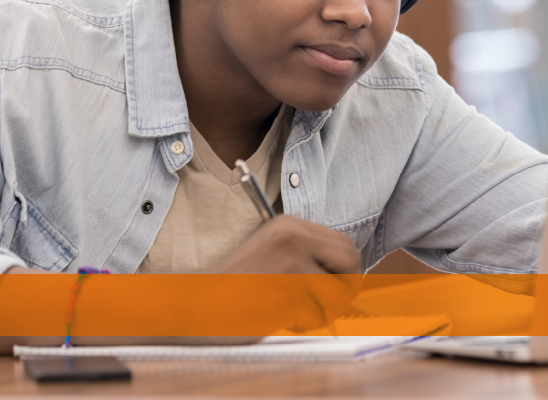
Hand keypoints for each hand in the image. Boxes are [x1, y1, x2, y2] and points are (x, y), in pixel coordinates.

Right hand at [209, 215, 361, 331]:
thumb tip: (349, 274)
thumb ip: (307, 256)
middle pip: (351, 262)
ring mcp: (293, 263)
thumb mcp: (272, 253)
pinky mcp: (289, 291)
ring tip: (292, 311)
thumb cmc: (233, 287)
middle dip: (344, 288)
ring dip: (322, 310)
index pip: (344, 244)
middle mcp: (295, 237)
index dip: (343, 269)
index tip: (330, 286)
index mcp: (290, 225)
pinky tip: (280, 317)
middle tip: (323, 304)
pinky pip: (319, 314)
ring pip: (339, 293)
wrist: (196, 304)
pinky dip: (304, 323)